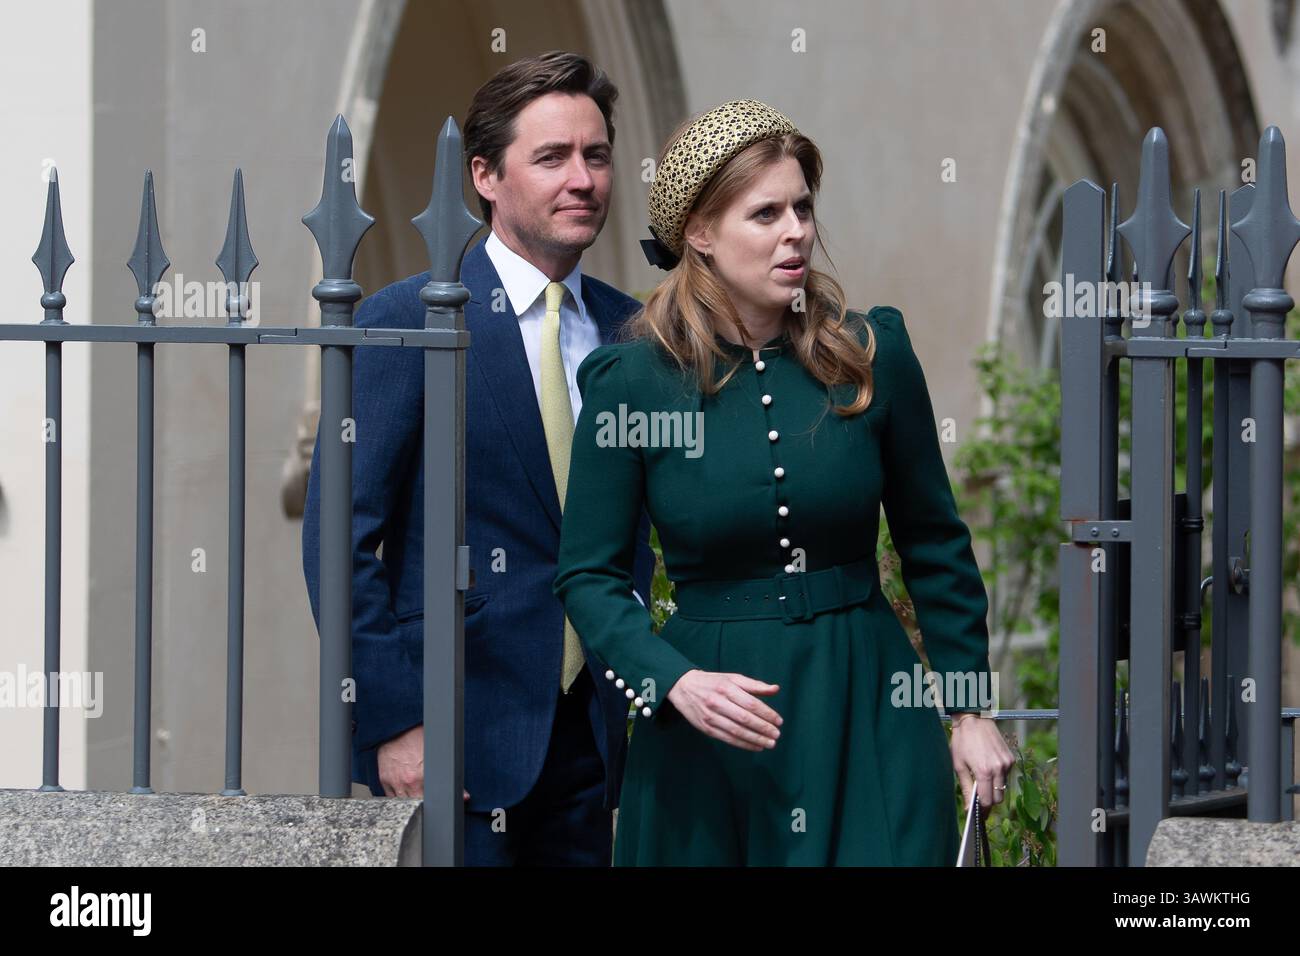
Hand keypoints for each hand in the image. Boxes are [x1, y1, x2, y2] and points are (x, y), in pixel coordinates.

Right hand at [377, 724, 470, 802]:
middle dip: (424, 805)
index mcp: (422, 776)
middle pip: (417, 805)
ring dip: (411, 803)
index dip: (436, 805)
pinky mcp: (385, 779)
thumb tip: (464, 797)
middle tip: (429, 800)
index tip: (440, 804)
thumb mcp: (439, 757)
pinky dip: (398, 799)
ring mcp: (394, 782)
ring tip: (417, 796)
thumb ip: (451, 779)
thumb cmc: (419, 738)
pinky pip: (390, 798)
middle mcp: (407, 781)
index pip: (431, 802)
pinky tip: (405, 794)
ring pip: (403, 804)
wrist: (399, 728)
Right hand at [666, 670, 782, 751]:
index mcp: (726, 688)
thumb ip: (754, 685)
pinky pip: (727, 739)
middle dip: (763, 728)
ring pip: (737, 731)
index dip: (767, 714)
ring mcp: (711, 717)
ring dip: (755, 739)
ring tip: (769, 743)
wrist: (683, 687)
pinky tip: (755, 746)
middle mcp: (718, 702)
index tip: (779, 721)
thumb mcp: (732, 678)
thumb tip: (775, 689)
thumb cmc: (712, 682)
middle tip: (776, 735)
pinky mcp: (706, 728)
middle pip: (745, 719)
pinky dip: (743, 744)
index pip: (751, 704)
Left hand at [949, 714, 1014, 809]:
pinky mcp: (1011, 758)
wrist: (974, 720)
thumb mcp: (959, 766)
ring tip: (982, 780)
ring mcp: (1007, 763)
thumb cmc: (962, 742)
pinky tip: (988, 767)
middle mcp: (999, 769)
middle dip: (989, 801)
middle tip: (979, 799)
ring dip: (994, 789)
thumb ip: (966, 788)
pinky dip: (999, 777)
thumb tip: (969, 808)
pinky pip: (1006, 775)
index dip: (983, 810)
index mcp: (984, 772)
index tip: (978, 814)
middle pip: (998, 797)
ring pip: (1003, 787)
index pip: (988, 801)